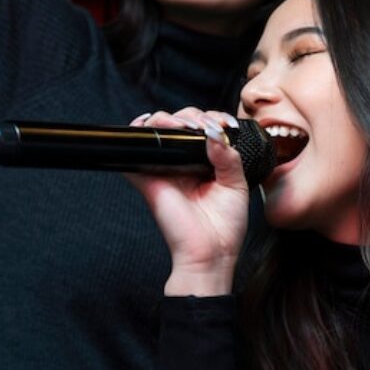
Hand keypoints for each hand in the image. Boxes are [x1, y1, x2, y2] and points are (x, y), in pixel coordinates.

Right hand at [126, 108, 249, 295]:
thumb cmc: (224, 226)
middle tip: (207, 128)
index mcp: (204, 161)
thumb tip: (213, 133)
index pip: (202, 127)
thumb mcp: (236, 184)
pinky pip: (134, 150)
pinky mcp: (147, 178)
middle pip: (180, 122)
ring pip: (157, 128)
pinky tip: (149, 126)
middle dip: (193, 116)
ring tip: (186, 128)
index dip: (212, 117)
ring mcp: (163, 167)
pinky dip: (136, 132)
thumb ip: (228, 155)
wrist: (210, 253)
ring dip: (169, 119)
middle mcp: (182, 161)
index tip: (226, 124)